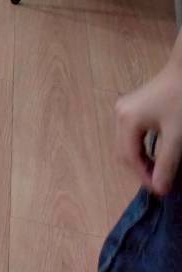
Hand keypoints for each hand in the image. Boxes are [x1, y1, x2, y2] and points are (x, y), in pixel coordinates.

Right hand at [116, 55, 181, 194]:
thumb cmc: (180, 102)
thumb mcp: (176, 136)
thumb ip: (166, 163)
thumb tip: (159, 189)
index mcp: (126, 121)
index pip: (129, 157)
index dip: (143, 176)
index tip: (161, 191)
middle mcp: (119, 114)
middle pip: (123, 150)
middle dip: (140, 169)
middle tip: (161, 182)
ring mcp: (123, 108)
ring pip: (126, 142)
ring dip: (141, 159)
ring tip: (160, 170)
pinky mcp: (131, 106)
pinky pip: (131, 133)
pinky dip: (142, 147)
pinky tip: (156, 152)